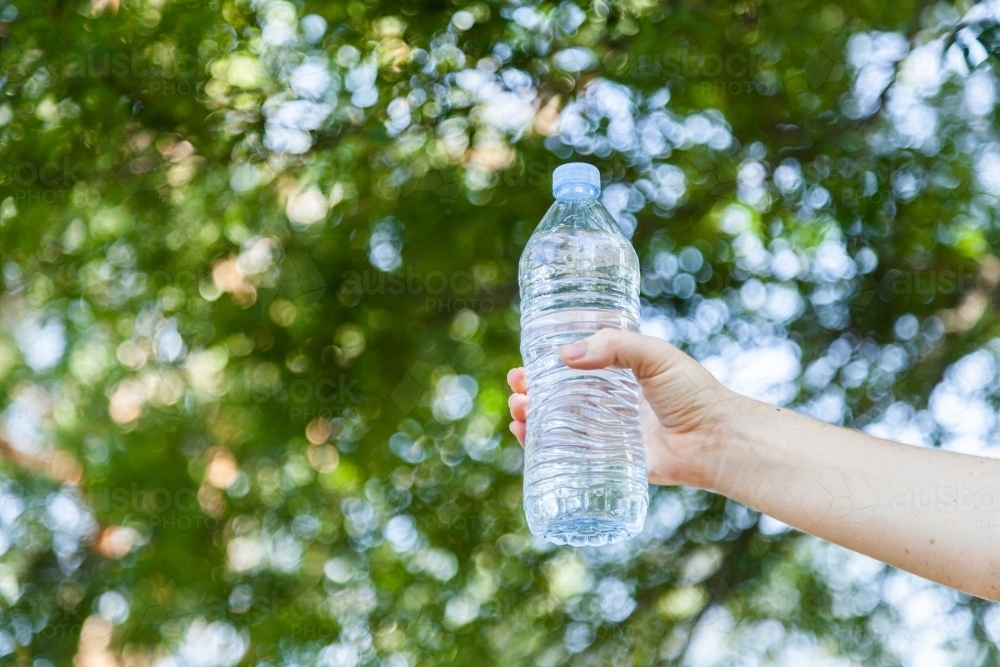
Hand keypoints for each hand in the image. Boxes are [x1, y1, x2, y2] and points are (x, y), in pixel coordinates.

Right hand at [507, 329, 743, 487]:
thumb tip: (565, 355)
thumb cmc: (694, 393)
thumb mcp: (655, 355)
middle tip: (517, 388)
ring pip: (558, 424)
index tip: (525, 363)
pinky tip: (527, 436)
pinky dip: (543, 447)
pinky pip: (570, 454)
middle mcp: (610, 403)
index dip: (545, 365)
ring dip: (531, 416)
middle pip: (558, 396)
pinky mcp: (610, 460)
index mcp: (619, 374)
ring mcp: (609, 432)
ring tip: (518, 410)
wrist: (717, 440)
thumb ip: (615, 346)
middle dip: (531, 391)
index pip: (574, 366)